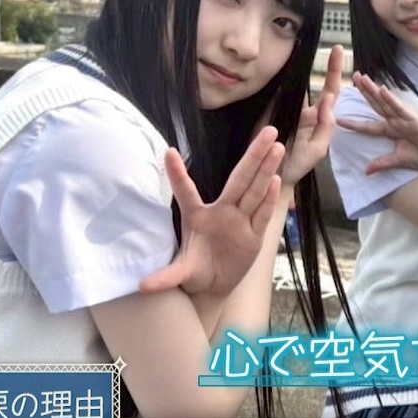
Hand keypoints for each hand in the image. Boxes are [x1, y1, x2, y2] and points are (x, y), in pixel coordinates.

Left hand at [140, 126, 284, 296]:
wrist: (215, 285)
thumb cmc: (195, 272)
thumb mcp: (180, 274)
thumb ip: (166, 278)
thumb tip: (142, 286)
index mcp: (196, 217)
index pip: (186, 192)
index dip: (177, 174)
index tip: (169, 152)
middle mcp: (221, 213)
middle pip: (239, 179)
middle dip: (253, 155)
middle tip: (267, 131)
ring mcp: (240, 222)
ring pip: (254, 190)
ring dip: (265, 169)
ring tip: (276, 146)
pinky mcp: (254, 235)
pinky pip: (262, 214)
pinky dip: (268, 198)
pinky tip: (275, 180)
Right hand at [281, 45, 343, 184]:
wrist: (272, 176)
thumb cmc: (297, 165)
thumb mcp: (318, 149)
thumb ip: (326, 126)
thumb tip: (328, 98)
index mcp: (318, 119)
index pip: (330, 93)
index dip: (335, 74)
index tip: (340, 54)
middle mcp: (304, 110)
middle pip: (316, 84)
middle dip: (329, 67)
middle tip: (336, 48)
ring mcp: (286, 108)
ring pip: (297, 85)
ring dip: (305, 69)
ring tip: (314, 50)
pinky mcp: (270, 110)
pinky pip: (277, 92)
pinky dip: (282, 80)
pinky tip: (287, 66)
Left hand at [338, 71, 417, 178]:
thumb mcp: (398, 161)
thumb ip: (382, 163)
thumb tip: (366, 171)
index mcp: (391, 130)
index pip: (368, 125)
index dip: (354, 122)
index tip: (339, 117)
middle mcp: (396, 121)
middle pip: (376, 105)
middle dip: (364, 91)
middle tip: (353, 77)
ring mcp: (404, 118)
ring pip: (385, 102)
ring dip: (374, 90)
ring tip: (362, 78)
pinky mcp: (414, 119)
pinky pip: (400, 108)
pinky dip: (391, 100)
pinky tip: (382, 90)